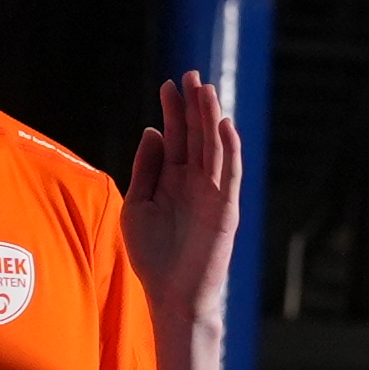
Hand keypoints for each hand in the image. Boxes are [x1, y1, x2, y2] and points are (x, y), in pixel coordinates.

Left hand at [122, 71, 241, 330]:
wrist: (171, 296)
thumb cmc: (152, 257)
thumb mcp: (138, 205)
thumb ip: (146, 169)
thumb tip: (153, 131)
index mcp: (173, 180)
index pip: (176, 137)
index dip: (173, 111)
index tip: (168, 85)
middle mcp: (194, 182)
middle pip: (196, 136)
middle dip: (194, 105)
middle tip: (190, 74)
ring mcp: (212, 194)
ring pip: (214, 148)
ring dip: (211, 119)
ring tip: (205, 90)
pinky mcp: (225, 209)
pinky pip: (230, 175)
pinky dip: (230, 150)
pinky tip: (224, 126)